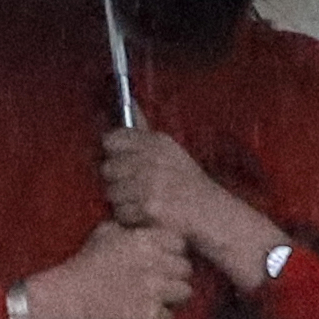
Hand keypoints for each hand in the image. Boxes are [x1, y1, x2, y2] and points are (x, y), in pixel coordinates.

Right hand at [12, 220, 197, 318]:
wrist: (67, 298)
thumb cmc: (84, 265)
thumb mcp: (104, 233)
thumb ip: (130, 227)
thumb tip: (146, 226)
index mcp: (143, 240)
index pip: (180, 243)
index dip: (173, 253)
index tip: (163, 261)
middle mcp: (153, 262)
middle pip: (186, 268)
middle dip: (175, 276)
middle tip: (161, 283)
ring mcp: (153, 289)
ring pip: (185, 292)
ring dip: (172, 297)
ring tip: (156, 299)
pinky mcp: (149, 314)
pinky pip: (170, 316)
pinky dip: (158, 318)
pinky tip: (143, 314)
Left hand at [99, 125, 288, 290]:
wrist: (210, 213)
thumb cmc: (187, 182)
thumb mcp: (169, 150)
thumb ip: (143, 130)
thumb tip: (128, 100)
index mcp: (157, 142)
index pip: (113, 139)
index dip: (113, 152)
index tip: (121, 161)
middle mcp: (152, 159)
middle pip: (108, 168)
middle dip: (117, 180)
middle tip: (135, 187)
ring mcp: (150, 184)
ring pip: (112, 193)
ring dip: (124, 201)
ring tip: (143, 202)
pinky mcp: (149, 207)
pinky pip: (121, 213)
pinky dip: (130, 218)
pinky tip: (146, 215)